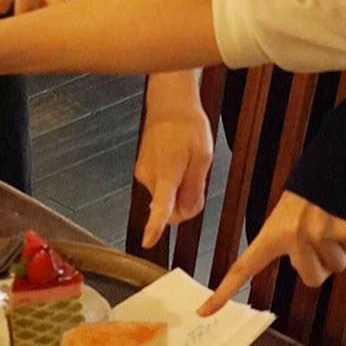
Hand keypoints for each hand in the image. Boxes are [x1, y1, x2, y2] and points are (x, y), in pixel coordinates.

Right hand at [134, 77, 215, 247]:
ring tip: (185, 161)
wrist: (169, 105)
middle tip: (196, 176)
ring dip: (178, 188)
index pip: (161, 203)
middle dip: (185, 202)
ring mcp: (143, 174)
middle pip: (169, 209)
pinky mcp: (141, 171)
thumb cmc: (188, 126)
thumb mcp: (203, 156)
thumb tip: (186, 212)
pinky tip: (175, 160)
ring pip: (165, 198)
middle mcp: (149, 176)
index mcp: (167, 171)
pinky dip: (170, 181)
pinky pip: (160, 188)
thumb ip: (195, 187)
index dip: (156, 224)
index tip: (149, 240)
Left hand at [199, 192, 345, 315]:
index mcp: (270, 236)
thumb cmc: (303, 199)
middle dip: (320, 265)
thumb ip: (287, 247)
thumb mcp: (282, 221)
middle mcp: (292, 237)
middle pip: (313, 280)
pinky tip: (342, 221)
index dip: (224, 292)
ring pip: (335, 266)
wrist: (326, 171)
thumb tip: (307, 273)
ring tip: (327, 228)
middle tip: (315, 242)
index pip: (242, 267)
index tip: (204, 311)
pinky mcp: (340, 226)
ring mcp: (316, 233)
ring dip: (337, 250)